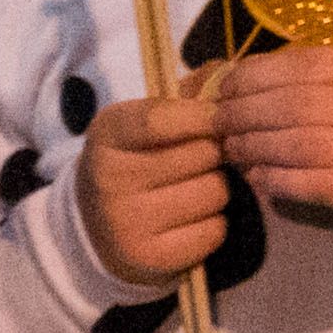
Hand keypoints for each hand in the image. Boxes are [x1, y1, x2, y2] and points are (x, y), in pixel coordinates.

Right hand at [80, 93, 231, 287]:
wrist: (100, 228)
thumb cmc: (140, 160)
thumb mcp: (148, 119)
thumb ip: (191, 94)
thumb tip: (233, 75)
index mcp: (108, 134)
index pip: (162, 117)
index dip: (204, 115)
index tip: (219, 117)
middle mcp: (110, 179)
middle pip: (204, 154)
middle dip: (214, 154)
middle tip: (197, 161)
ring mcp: (127, 222)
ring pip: (216, 192)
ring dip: (217, 189)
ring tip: (190, 190)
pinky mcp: (151, 258)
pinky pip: (215, 229)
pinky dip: (213, 223)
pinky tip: (188, 220)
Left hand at [211, 42, 332, 219]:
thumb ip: (325, 68)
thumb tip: (250, 74)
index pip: (304, 66)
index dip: (254, 77)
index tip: (226, 85)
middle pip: (296, 106)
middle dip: (245, 113)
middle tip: (219, 120)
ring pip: (301, 147)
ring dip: (254, 147)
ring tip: (233, 146)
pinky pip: (315, 185)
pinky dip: (277, 180)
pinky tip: (259, 174)